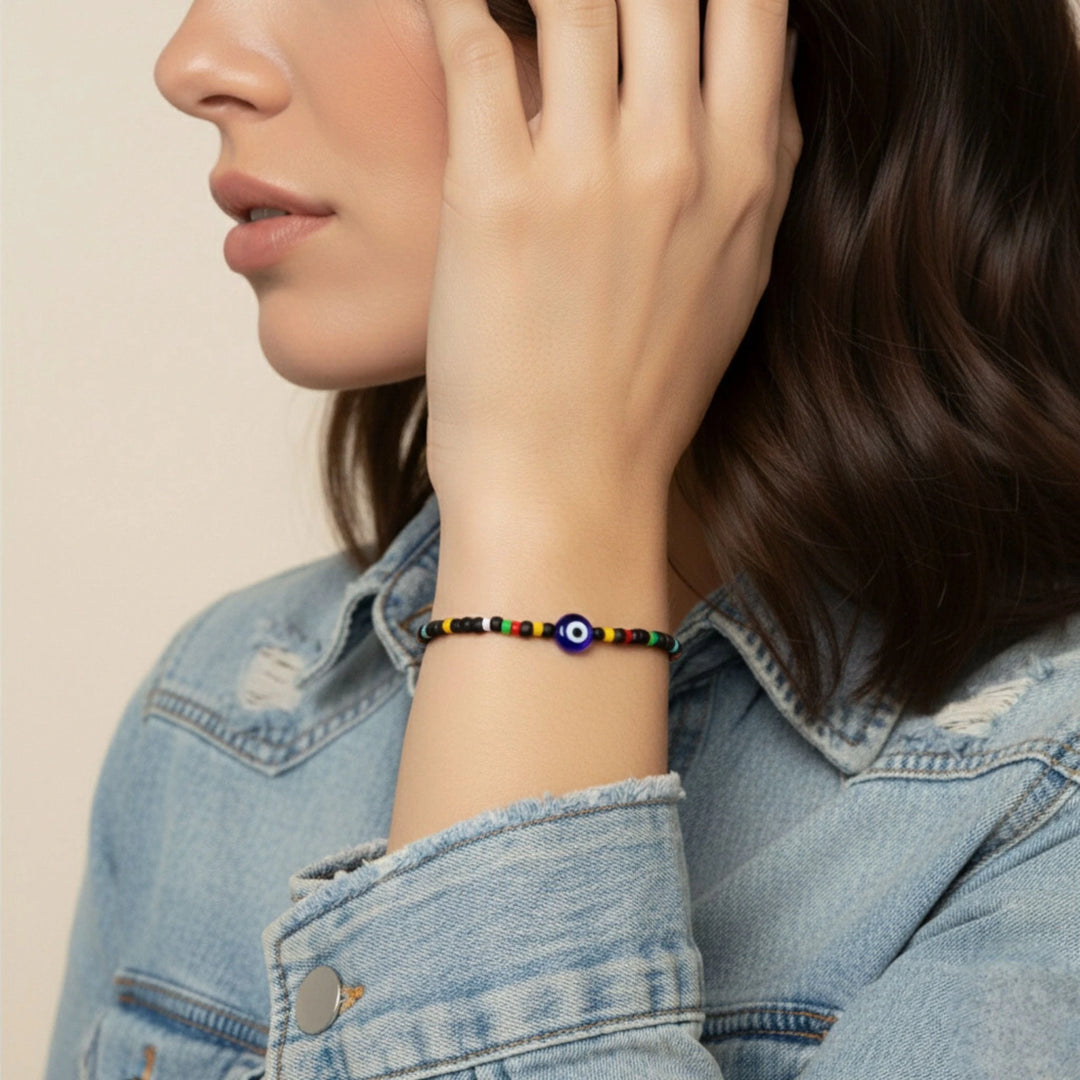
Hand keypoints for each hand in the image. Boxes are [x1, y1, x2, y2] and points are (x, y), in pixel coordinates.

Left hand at [420, 0, 801, 510]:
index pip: (756, 2)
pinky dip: (455, 1)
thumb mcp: (737, 280)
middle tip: (582, 7)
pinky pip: (474, 40)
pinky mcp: (494, 196)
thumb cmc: (643, 392)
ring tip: (519, 4)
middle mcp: (680, 158)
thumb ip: (760, 167)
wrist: (567, 484)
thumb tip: (767, 73)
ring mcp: (588, 174)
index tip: (666, 0)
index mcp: (747, 174)